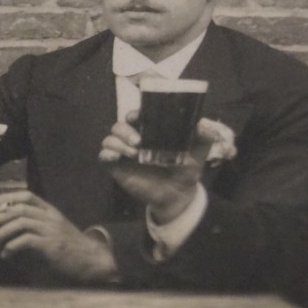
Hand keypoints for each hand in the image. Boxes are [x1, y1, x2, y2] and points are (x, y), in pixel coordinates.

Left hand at [0, 189, 116, 281]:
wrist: (91, 260)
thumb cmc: (70, 247)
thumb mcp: (53, 231)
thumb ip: (36, 225)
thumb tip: (9, 228)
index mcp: (50, 211)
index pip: (27, 195)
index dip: (7, 198)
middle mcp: (50, 217)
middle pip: (19, 208)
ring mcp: (52, 230)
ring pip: (20, 222)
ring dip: (2, 233)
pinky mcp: (52, 245)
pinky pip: (27, 240)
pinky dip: (12, 246)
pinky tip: (6, 255)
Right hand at [99, 115, 231, 222]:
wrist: (177, 195)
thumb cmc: (185, 169)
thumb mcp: (198, 152)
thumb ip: (203, 137)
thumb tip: (203, 124)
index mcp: (151, 131)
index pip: (137, 115)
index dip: (135, 112)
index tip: (138, 116)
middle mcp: (135, 139)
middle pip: (120, 125)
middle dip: (125, 129)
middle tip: (138, 140)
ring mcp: (124, 153)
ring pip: (110, 138)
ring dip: (118, 142)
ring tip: (133, 153)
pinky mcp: (117, 167)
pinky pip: (104, 156)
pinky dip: (106, 153)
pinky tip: (116, 157)